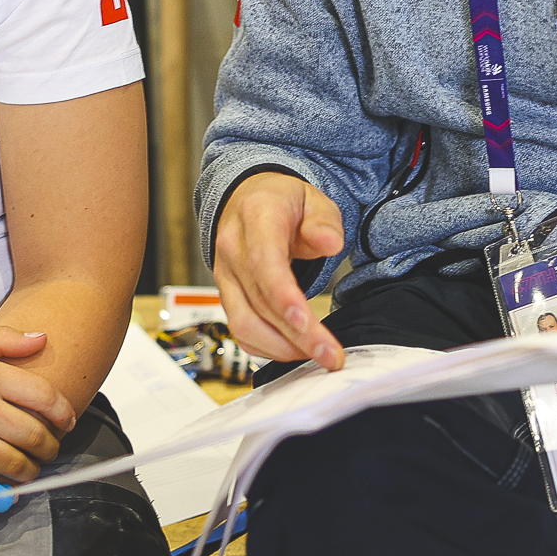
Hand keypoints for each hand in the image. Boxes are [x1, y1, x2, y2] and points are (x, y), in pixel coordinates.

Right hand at [0, 326, 75, 498]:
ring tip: (28, 470)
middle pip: (34, 435)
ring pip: (14, 465)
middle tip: (49, 451)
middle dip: (50, 448)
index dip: (64, 412)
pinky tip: (4, 492)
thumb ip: (4, 341)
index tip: (67, 422)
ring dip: (29, 472)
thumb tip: (44, 338)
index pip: (44, 396)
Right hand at [211, 172, 345, 369]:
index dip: (283, 297)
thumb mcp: (312, 199)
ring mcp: (225, 276)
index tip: (307, 323)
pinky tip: (294, 351)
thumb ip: (323, 221)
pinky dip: (266, 348)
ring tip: (317, 356)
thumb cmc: (283, 203)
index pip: (263, 263)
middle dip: (297, 336)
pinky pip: (240, 331)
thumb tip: (330, 243)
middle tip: (331, 356)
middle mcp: (233, 249)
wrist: (247, 200)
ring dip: (281, 348)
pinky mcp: (227, 296)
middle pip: (259, 303)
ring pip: (244, 324)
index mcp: (256, 218)